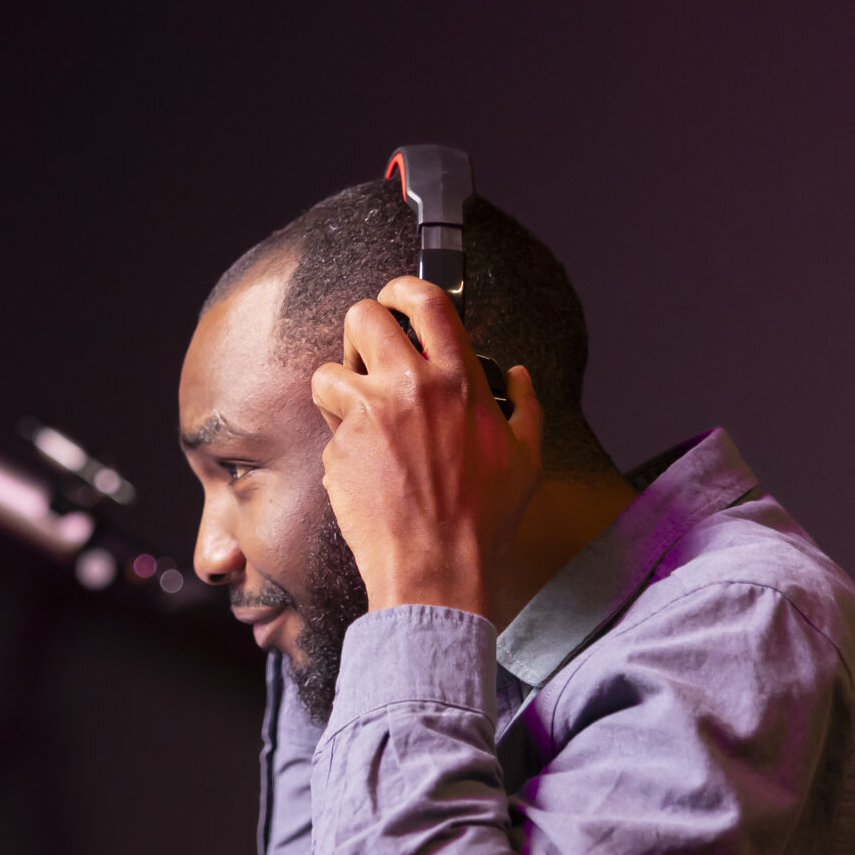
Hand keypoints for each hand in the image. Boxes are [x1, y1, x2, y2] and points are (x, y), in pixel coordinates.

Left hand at [309, 277, 543, 617]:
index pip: (428, 302)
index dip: (403, 289)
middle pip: (363, 316)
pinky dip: (339, 439)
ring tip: (361, 417)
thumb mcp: (526, 457)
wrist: (436, 566)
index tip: (396, 298)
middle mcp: (412, 387)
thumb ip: (523, 404)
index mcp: (459, 382)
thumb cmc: (482, 520)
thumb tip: (516, 374)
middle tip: (367, 358)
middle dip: (359, 331)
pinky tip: (365, 465)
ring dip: (338, 387)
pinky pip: (328, 426)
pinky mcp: (339, 447)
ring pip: (329, 370)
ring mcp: (369, 415)